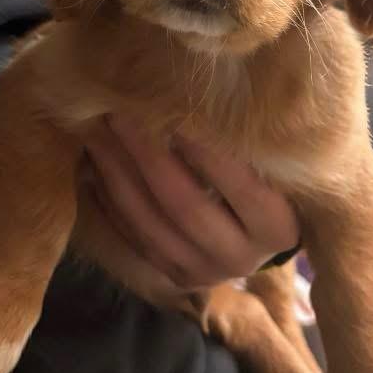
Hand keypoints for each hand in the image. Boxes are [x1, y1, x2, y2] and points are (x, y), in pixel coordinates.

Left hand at [83, 113, 299, 290]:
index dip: (205, 148)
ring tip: (97, 131)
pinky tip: (95, 164)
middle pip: (185, 205)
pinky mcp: (174, 276)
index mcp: (277, 228)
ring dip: (117, 174)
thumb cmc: (274, 184)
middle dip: (146, 154)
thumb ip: (248, 144)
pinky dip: (111, 198)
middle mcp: (242, 258)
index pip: (241, 186)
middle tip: (119, 111)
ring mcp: (204, 272)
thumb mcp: (275, 166)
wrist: (264, 238)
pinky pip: (134, 237)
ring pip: (151, 224)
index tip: (174, 107)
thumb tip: (202, 96)